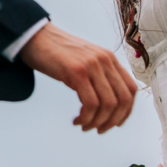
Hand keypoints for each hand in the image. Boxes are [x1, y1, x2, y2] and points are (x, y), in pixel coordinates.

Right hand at [20, 22, 136, 133]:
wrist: (35, 37)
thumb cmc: (58, 53)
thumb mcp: (86, 61)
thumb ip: (99, 76)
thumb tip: (107, 105)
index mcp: (110, 58)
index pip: (131, 89)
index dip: (126, 111)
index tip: (114, 124)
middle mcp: (105, 60)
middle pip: (123, 99)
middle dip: (113, 121)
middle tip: (99, 130)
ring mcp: (92, 65)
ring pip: (108, 104)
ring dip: (97, 122)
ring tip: (84, 126)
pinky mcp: (77, 71)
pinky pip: (90, 103)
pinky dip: (86, 117)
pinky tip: (77, 120)